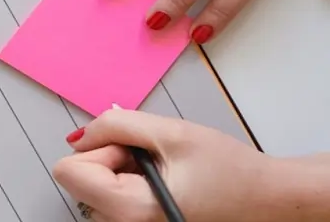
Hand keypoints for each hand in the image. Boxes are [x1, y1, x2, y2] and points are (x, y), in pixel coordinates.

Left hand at [52, 109, 286, 221]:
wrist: (268, 199)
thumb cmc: (229, 170)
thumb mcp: (170, 132)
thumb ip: (116, 125)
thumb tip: (79, 136)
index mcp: (130, 211)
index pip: (69, 171)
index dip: (98, 150)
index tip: (134, 150)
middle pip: (79, 180)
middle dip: (109, 159)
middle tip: (154, 160)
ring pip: (94, 188)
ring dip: (119, 171)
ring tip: (163, 171)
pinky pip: (110, 198)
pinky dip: (127, 182)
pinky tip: (161, 181)